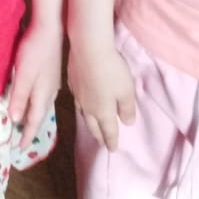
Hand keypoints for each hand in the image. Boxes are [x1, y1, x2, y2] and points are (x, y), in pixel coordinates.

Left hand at [9, 19, 61, 147]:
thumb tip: (15, 119)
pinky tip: (36, 101)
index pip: (33, 120)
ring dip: (35, 117)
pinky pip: (45, 97)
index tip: (19, 148)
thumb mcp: (23, 74)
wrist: (51, 29)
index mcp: (42, 94)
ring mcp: (52, 83)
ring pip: (43, 106)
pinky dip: (38, 105)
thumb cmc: (34, 51)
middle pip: (40, 115)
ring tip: (28, 125)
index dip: (26, 134)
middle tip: (22, 140)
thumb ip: (19, 96)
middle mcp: (50, 92)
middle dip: (31, 129)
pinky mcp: (52, 74)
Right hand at [67, 35, 136, 151]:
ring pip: (83, 114)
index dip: (111, 141)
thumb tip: (127, 123)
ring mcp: (78, 95)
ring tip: (91, 126)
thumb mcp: (126, 91)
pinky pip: (77, 100)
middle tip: (102, 142)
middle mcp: (88, 108)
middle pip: (93, 126)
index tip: (113, 149)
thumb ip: (127, 108)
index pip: (108, 131)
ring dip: (89, 123)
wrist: (88, 49)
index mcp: (103, 112)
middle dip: (99, 136)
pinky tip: (82, 102)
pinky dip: (81, 106)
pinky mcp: (72, 82)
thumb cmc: (112, 72)